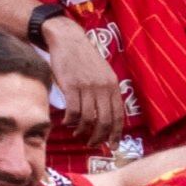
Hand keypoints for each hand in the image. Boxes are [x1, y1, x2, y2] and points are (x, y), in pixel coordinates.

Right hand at [40, 17, 128, 150]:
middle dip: (99, 137)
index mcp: (113, 85)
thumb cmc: (84, 59)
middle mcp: (103, 87)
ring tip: (78, 134)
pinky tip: (67, 123)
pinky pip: (73, 111)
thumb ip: (106, 91)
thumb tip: (107, 114)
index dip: (117, 133)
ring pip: (89, 119)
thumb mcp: (102, 73)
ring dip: (83, 131)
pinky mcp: (71, 85)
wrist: (68, 40)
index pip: (118, 115)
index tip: (114, 145)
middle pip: (105, 120)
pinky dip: (70, 121)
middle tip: (92, 143)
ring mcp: (87, 86)